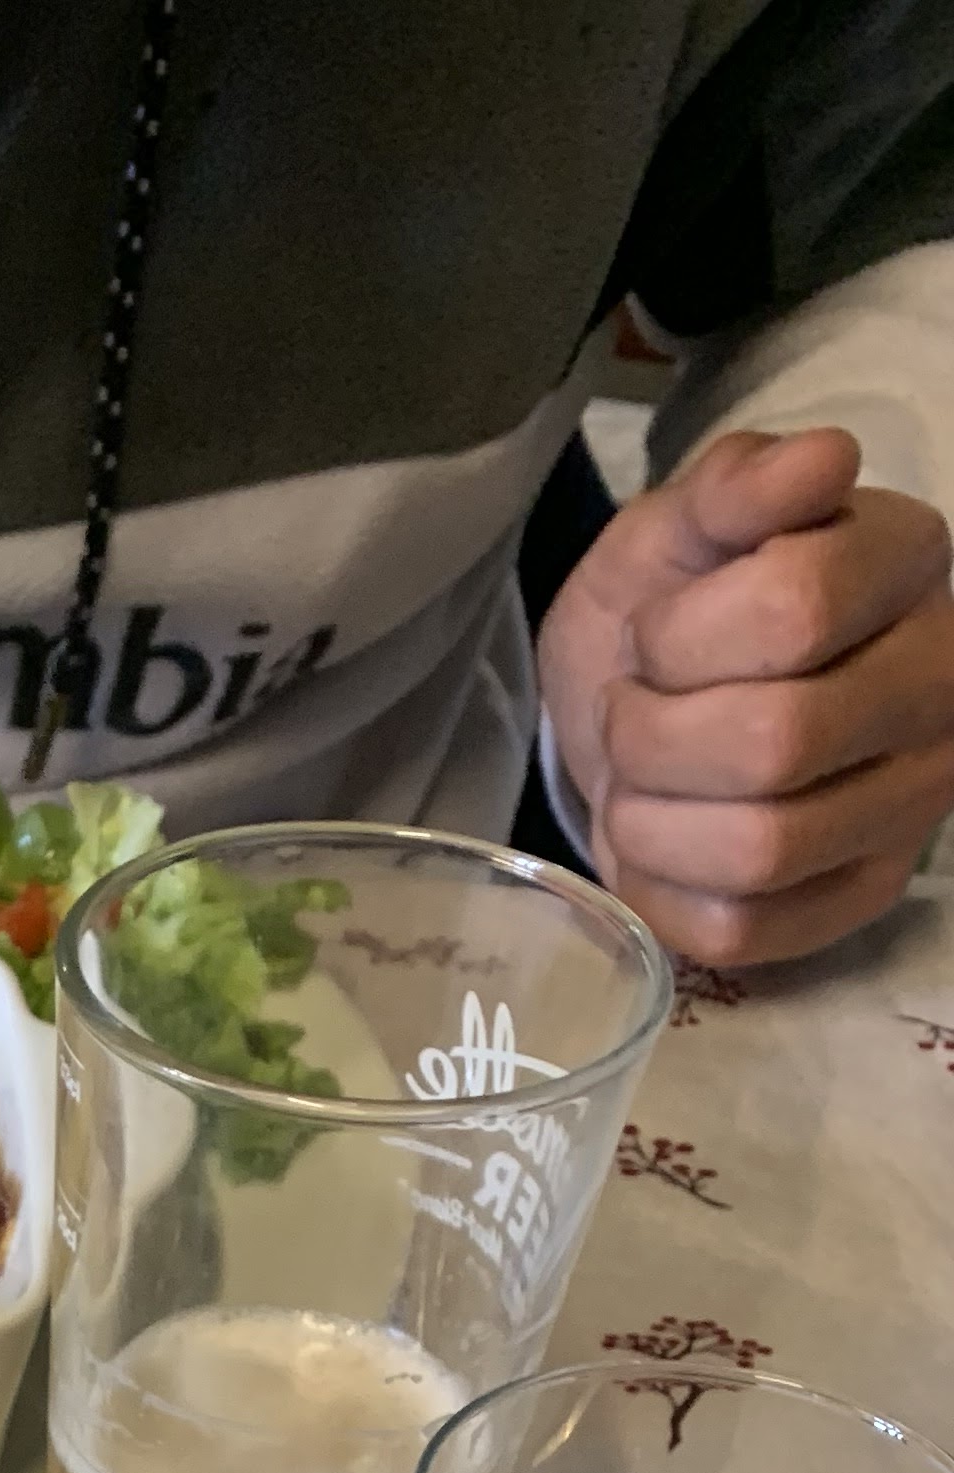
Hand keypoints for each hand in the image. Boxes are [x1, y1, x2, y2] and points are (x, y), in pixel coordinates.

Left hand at [539, 425, 953, 966]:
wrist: (654, 697)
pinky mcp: (856, 900)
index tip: (656, 634)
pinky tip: (655, 836)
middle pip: (775, 745)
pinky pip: (742, 931)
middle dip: (653, 735)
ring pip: (761, 851)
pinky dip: (661, 888)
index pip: (793, 612)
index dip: (680, 636)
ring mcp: (909, 808)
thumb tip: (817, 459)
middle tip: (631, 712)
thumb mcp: (682, 523)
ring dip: (652, 818)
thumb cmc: (677, 602)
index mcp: (908, 566)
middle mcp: (939, 690)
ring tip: (639, 776)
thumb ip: (737, 484)